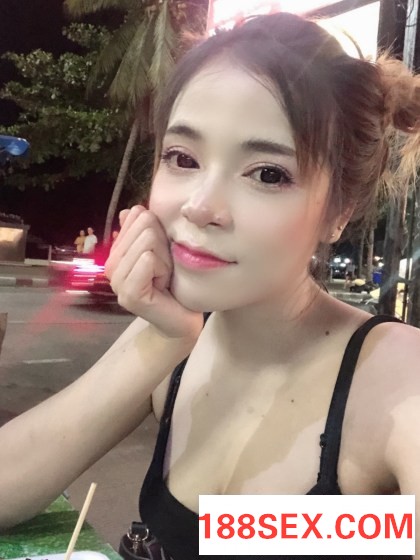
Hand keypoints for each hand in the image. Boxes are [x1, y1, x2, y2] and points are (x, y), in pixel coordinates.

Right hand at [105, 206, 202, 340]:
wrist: (182, 319)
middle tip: (165, 269)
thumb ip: (145, 231)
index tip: (162, 255)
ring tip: (164, 278)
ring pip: (148, 242)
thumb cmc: (175, 283)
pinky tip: (163, 287)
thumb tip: (129, 211)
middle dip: (164, 245)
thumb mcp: (162, 250)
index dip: (159, 231)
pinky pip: (148, 260)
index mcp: (116, 252)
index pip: (136, 214)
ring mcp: (117, 281)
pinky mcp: (128, 294)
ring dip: (166, 260)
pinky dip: (164, 270)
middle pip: (144, 226)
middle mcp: (110, 266)